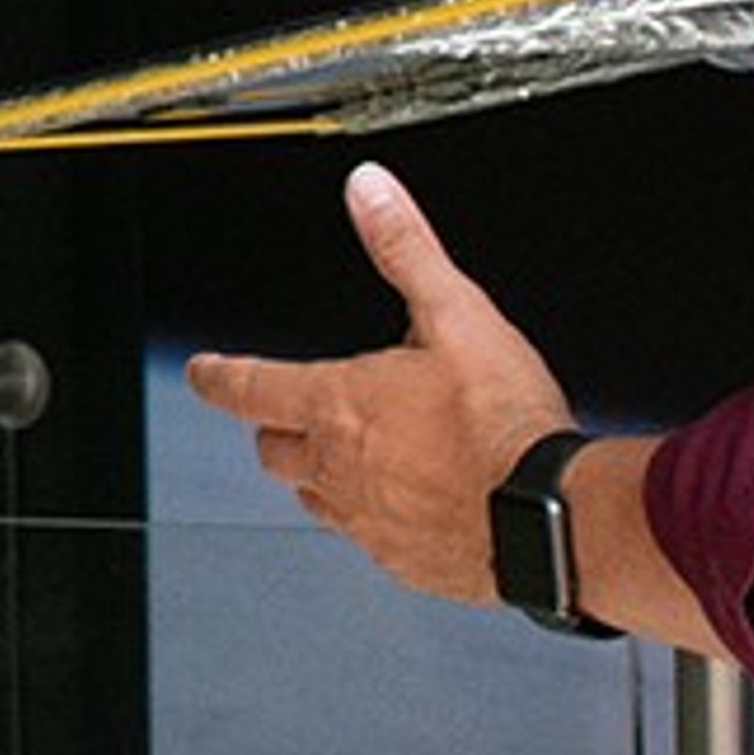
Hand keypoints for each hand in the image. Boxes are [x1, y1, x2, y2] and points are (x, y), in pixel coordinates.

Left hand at [183, 164, 580, 610]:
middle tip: (285, 416)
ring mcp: (367, 522)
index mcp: (338, 405)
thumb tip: (369, 193)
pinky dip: (374, 519)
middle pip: (274, 450)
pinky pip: (367, 540)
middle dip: (275, 428)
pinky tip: (407, 507)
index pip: (249, 387)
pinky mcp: (402, 562)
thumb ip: (406, 249)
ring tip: (350, 458)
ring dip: (320, 476)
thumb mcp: (456, 314)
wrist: (549, 514)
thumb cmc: (502, 421)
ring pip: (314, 498)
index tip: (204, 373)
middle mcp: (338, 468)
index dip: (219, 376)